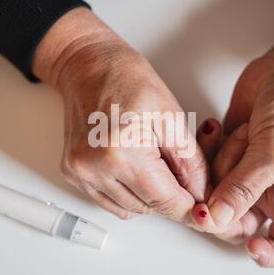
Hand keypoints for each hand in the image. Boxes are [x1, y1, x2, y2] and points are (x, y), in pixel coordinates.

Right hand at [33, 8, 209, 222]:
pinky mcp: (72, 174)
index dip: (189, 205)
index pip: (164, 201)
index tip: (201, 201)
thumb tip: (201, 194)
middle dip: (170, 196)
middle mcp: (93, 167)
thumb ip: (190, 163)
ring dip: (148, 197)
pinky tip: (135, 170)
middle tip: (179, 172)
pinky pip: (109, 202)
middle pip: (148, 208)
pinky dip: (128, 194)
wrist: (87, 65)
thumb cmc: (126, 78)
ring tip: (154, 163)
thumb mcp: (172, 116)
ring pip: (129, 209)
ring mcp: (80, 173)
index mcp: (120, 152)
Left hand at [193, 22, 273, 266]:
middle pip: (233, 218)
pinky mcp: (225, 152)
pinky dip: (208, 146)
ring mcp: (242, 171)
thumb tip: (218, 219)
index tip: (250, 241)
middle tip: (231, 171)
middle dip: (227, 195)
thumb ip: (244, 188)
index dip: (266, 252)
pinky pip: (203, 163)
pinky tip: (220, 128)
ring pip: (213, 188)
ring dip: (221, 160)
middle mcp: (267, 190)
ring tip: (245, 133)